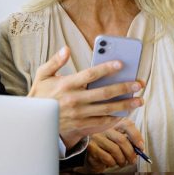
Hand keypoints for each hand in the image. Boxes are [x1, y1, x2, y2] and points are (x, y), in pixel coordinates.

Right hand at [28, 46, 143, 147]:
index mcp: (66, 85)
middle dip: (124, 88)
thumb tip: (66, 49)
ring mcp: (79, 114)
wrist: (35, 121)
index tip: (121, 63)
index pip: (90, 74)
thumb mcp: (42, 75)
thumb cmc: (40, 95)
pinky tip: (125, 113)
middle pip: (104, 93)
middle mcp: (74, 100)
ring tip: (139, 100)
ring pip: (106, 109)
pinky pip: (101, 122)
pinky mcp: (80, 125)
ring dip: (125, 105)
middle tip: (138, 84)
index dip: (106, 68)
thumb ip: (55, 61)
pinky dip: (114, 118)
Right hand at [85, 120, 145, 171]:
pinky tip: (112, 163)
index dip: (136, 136)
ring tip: (122, 163)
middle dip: (130, 153)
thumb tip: (140, 148)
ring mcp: (97, 136)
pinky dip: (113, 163)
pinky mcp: (91, 147)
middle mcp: (104, 126)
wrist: (92, 154)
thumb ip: (130, 141)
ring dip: (122, 160)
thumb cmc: (109, 146)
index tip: (141, 147)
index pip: (127, 124)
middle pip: (122, 139)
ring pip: (115, 150)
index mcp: (114, 122)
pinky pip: (107, 157)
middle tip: (133, 160)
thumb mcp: (120, 140)